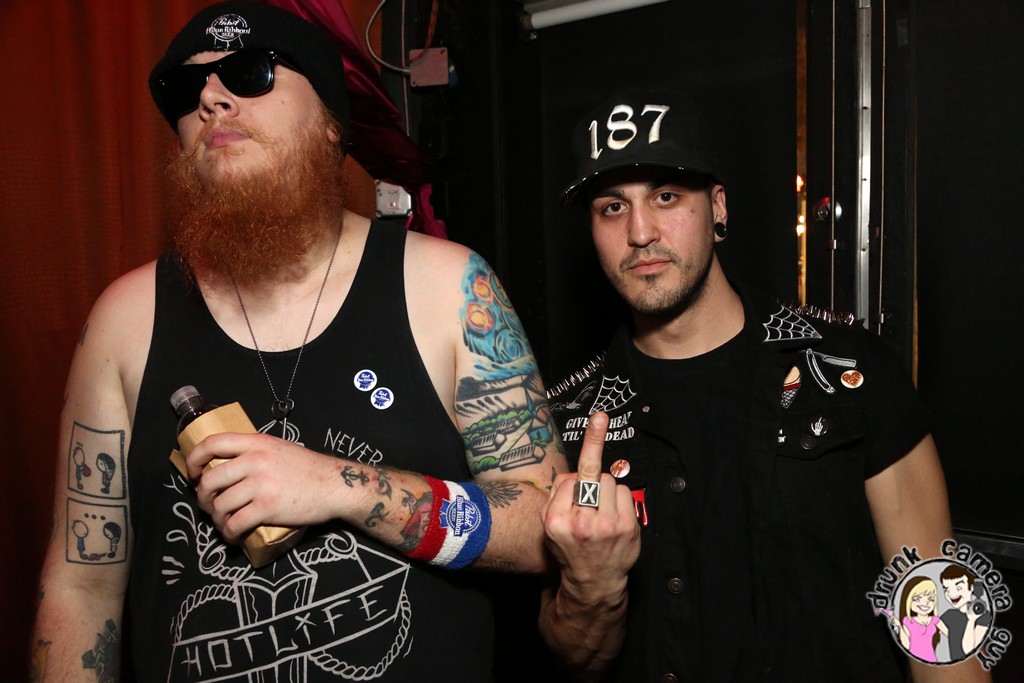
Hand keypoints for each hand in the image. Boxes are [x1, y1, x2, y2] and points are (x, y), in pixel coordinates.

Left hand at [186, 432, 340, 542]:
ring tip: (225, 523)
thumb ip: (254, 452)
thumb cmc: (308, 469)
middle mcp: (255, 460)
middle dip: (203, 497)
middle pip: (210, 479)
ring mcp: (261, 484)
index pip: (212, 442)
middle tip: (210, 505)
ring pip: (220, 504)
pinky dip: (229, 533)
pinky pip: (235, 523)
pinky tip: (234, 535)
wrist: (335, 486)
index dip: (194, 459)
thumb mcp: (279, 448)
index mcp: (256, 442)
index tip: (193, 474)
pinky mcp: (267, 507)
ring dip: (217, 519)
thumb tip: (226, 464)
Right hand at [542, 412, 639, 596]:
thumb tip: (576, 468)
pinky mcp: (627, 527)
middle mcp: (580, 523)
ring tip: (601, 514)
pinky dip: (621, 500)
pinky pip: (625, 492)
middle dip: (591, 484)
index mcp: (555, 521)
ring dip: (607, 491)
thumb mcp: (549, 523)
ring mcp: (606, 526)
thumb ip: (557, 493)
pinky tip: (615, 518)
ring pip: (609, 481)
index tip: (599, 417)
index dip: (574, 478)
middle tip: (590, 507)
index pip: (568, 478)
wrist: (593, 580)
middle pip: (591, 475)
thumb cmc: (570, 546)